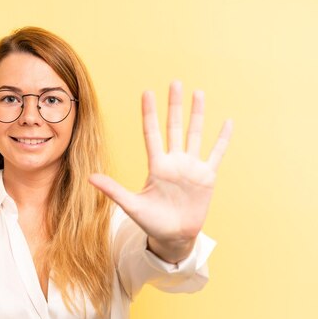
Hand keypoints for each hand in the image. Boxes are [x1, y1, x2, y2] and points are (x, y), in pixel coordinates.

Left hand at [89, 81, 231, 262]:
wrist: (173, 236)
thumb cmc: (151, 221)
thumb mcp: (131, 205)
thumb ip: (113, 189)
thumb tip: (89, 177)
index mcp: (156, 166)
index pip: (152, 134)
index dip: (150, 114)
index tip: (147, 92)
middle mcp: (174, 162)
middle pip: (175, 127)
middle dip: (175, 106)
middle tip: (175, 82)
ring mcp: (191, 167)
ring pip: (195, 135)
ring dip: (198, 115)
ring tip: (199, 93)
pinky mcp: (207, 177)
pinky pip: (216, 154)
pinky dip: (222, 139)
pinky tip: (228, 122)